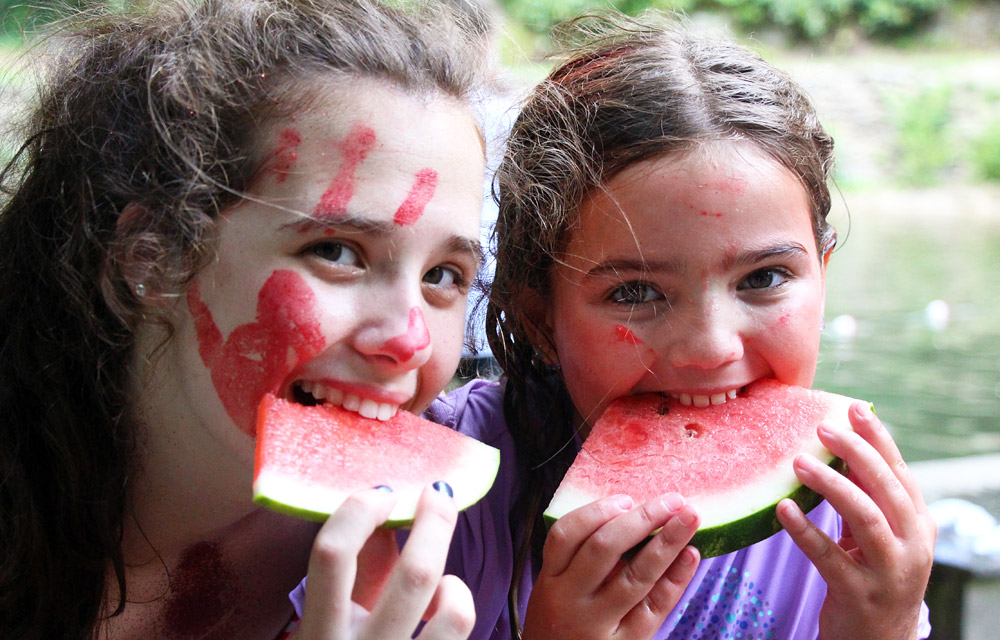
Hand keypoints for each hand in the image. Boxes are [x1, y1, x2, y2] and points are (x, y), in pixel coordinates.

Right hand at [294, 485, 474, 639]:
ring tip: (439, 579)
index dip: (359, 511)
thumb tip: (381, 513)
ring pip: (453, 609)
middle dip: (435, 522)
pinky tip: (444, 609)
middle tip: (438, 493)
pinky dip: (457, 605)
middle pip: (416, 573)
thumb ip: (353, 573)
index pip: (331, 556)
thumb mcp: (327, 624)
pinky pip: (461, 629)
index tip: (380, 493)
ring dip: (451, 580)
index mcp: (318, 634)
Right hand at [521, 493, 699, 639]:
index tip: (626, 499)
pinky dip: (676, 579)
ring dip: (666, 542)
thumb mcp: (554, 591)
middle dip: (641, 519)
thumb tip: (629, 514)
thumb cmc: (562, 624)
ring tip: (689, 518)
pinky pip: (655, 608)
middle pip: (603, 549)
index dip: (596, 512)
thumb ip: (578, 559)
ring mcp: (599, 625)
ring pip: (635, 577)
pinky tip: (691, 555)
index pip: (566, 535)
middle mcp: (571, 601)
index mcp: (550, 581)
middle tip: (672, 500)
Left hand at [776, 402, 935, 639]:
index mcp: (917, 524)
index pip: (900, 473)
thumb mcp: (876, 534)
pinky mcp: (859, 593)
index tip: (854, 408)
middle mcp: (911, 546)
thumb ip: (864, 495)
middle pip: (885, 489)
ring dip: (830, 485)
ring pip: (864, 517)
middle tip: (822, 428)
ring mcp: (888, 572)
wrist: (879, 639)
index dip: (878, 439)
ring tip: (798, 461)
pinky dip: (804, 530)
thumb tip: (840, 445)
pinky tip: (782, 508)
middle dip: (855, 453)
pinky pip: (828, 556)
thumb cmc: (872, 573)